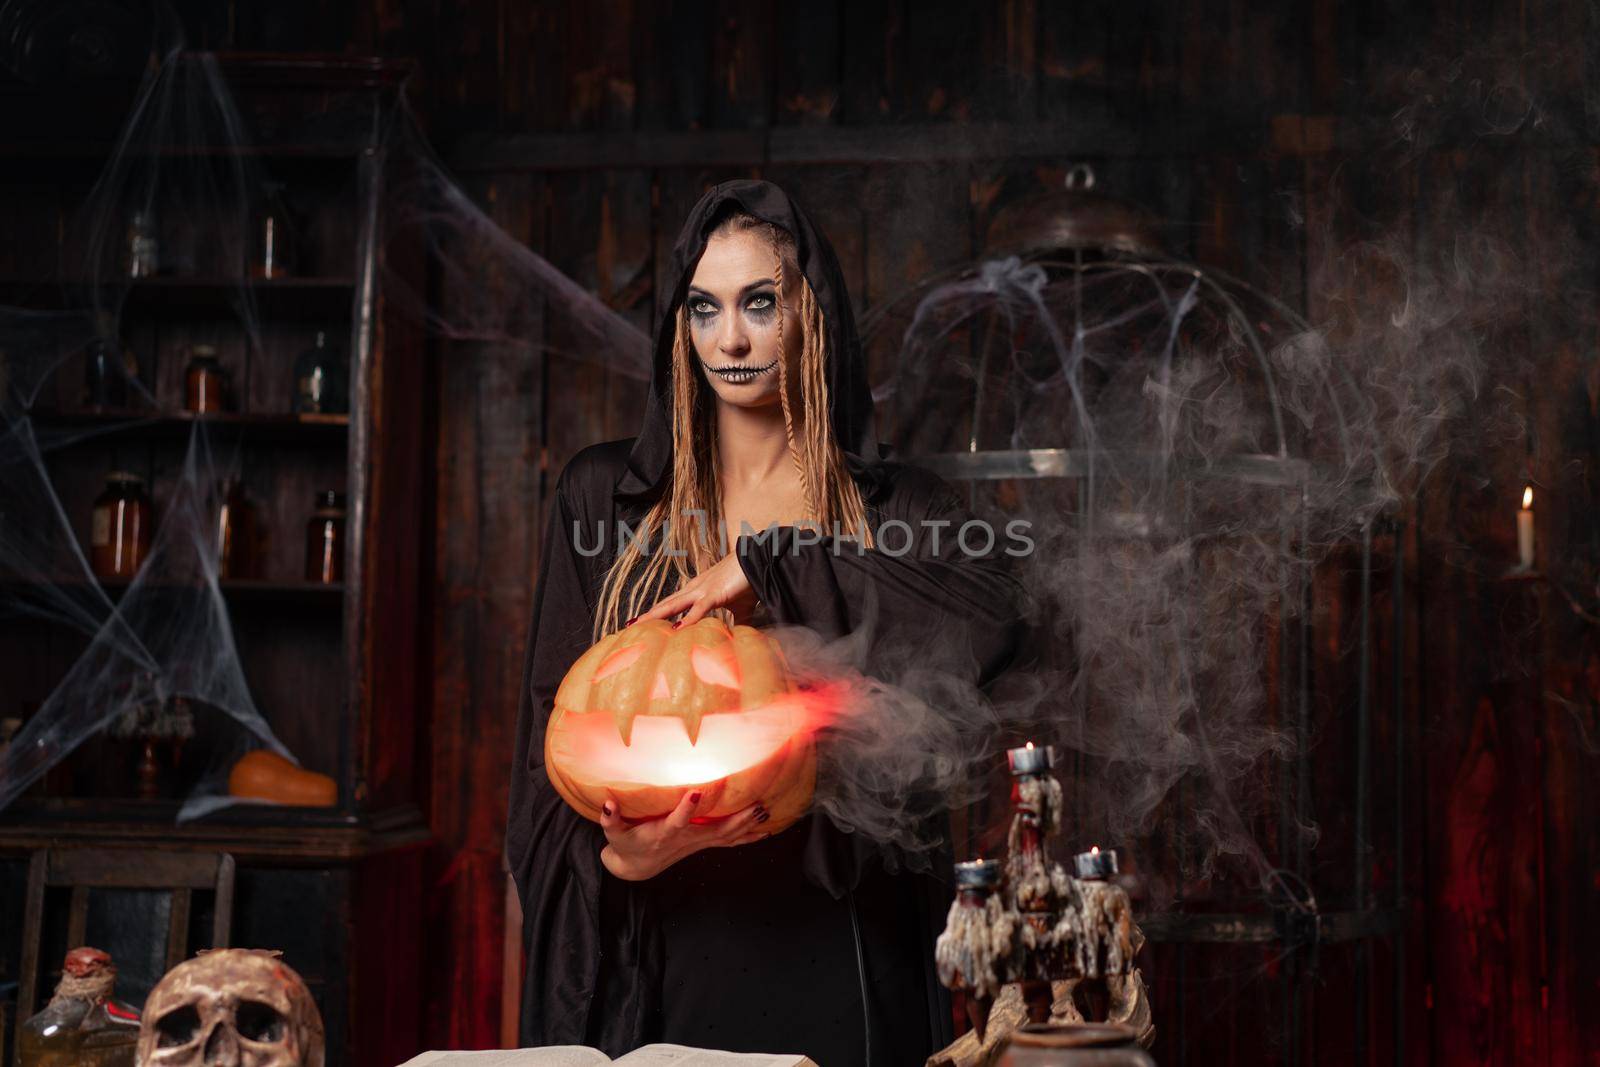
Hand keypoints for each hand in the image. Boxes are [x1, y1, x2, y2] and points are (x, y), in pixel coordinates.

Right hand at [598, 779, 770, 880]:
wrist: (635, 867)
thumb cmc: (626, 844)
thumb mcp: (613, 834)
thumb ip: (610, 819)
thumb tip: (607, 803)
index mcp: (663, 834)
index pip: (676, 822)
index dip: (686, 810)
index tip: (696, 793)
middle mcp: (685, 840)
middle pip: (715, 831)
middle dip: (737, 819)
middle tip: (756, 806)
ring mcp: (697, 843)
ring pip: (727, 837)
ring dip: (748, 826)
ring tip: (766, 812)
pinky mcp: (702, 843)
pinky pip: (730, 842)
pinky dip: (748, 837)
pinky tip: (767, 831)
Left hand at [633, 552, 758, 625]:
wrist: (758, 561)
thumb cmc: (748, 582)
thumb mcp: (740, 607)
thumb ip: (736, 622)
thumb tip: (737, 637)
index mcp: (697, 591)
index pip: (672, 605)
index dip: (656, 614)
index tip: (642, 623)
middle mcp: (694, 589)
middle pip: (665, 605)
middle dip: (647, 616)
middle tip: (628, 626)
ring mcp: (702, 590)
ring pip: (673, 605)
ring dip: (654, 616)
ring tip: (638, 626)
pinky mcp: (715, 594)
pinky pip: (698, 609)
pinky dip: (687, 620)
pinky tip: (676, 630)